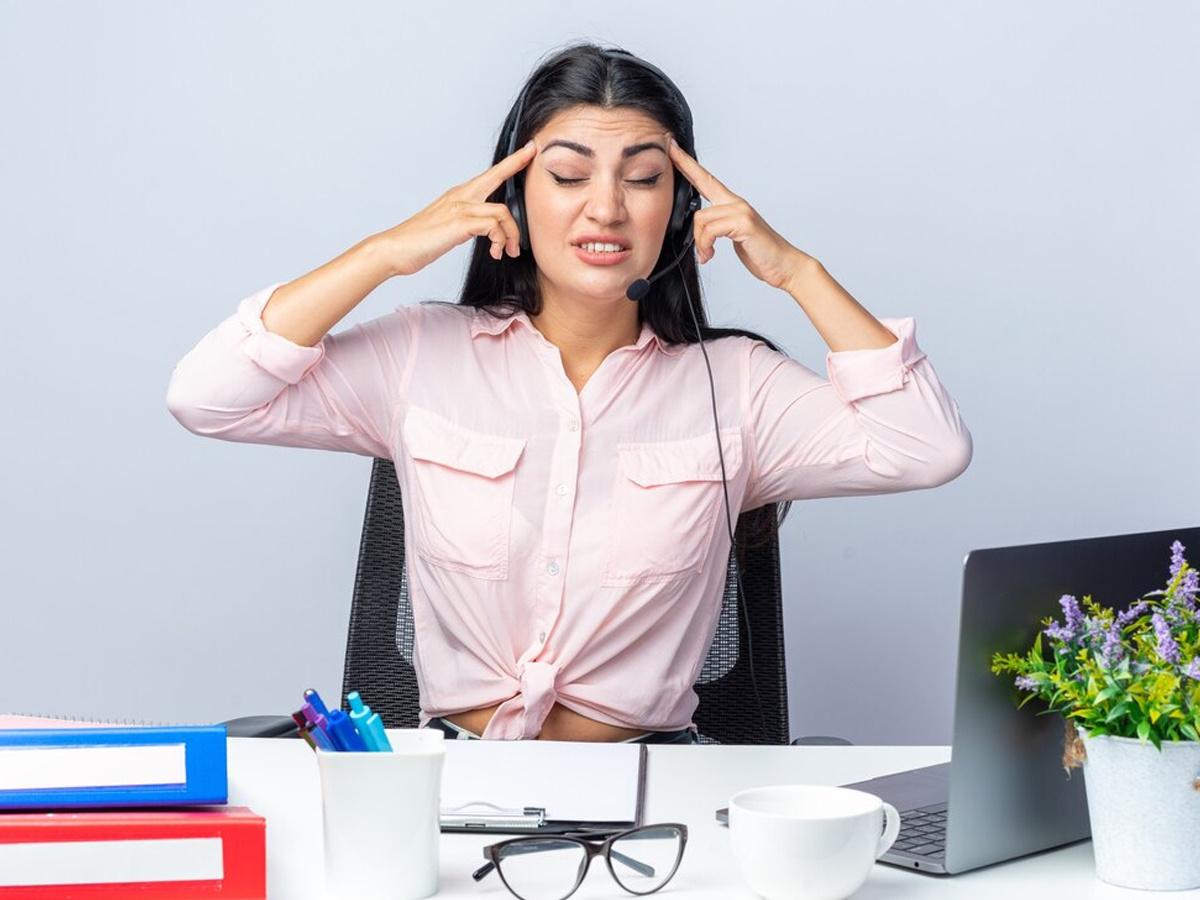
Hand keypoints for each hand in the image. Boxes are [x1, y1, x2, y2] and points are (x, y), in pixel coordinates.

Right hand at [379, 140, 538, 276]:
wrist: (395, 249)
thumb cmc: (420, 241)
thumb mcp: (450, 228)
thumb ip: (469, 223)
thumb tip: (486, 230)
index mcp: (459, 196)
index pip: (489, 175)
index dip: (510, 162)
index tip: (527, 150)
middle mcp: (460, 196)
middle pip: (496, 175)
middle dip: (517, 163)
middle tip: (533, 154)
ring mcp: (459, 208)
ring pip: (502, 211)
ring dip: (511, 234)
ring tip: (507, 251)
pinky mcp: (459, 223)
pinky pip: (493, 226)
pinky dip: (499, 241)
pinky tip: (495, 253)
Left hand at [666, 136, 815, 291]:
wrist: (783, 265)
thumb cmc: (759, 252)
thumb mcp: (732, 237)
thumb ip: (716, 229)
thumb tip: (698, 232)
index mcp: (731, 204)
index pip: (706, 179)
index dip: (689, 163)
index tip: (674, 147)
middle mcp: (736, 202)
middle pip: (703, 181)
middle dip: (684, 164)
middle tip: (670, 148)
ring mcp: (741, 211)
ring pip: (701, 218)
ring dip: (699, 241)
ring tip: (705, 254)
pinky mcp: (744, 223)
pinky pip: (710, 230)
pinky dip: (705, 246)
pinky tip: (710, 255)